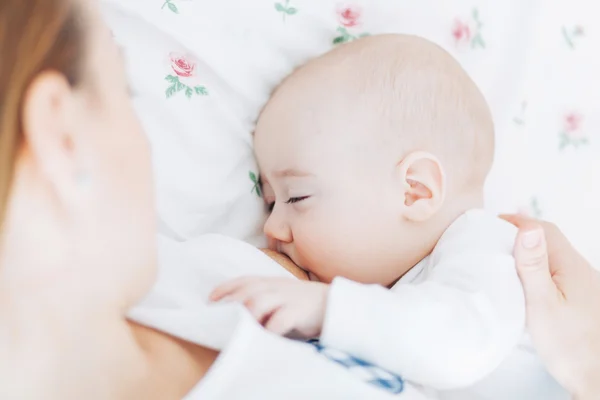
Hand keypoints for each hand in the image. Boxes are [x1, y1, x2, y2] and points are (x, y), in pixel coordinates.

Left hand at [210, 277, 327, 338]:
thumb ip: (261, 298)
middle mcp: (276, 287)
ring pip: (260, 301)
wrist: (332, 303)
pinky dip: (269, 328)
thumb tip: (237, 311)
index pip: (243, 280)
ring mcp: (287, 298)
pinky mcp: (298, 311)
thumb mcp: (280, 294)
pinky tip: (262, 336)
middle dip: (231, 302)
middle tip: (219, 316)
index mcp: (270, 281)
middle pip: (247, 290)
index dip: (226, 288)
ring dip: (247, 314)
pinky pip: (280, 319)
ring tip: (237, 326)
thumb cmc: (301, 302)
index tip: (210, 299)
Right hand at [502, 214, 599, 399]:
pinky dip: (536, 269)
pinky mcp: (580, 298)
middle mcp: (580, 270)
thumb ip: (534, 266)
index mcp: (571, 266)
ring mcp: (582, 284)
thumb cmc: (567, 345)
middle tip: (491, 240)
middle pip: (549, 240)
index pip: (544, 229)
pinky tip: (523, 283)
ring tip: (501, 260)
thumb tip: (527, 228)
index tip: (491, 224)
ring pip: (552, 256)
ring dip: (528, 252)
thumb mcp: (542, 303)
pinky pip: (555, 272)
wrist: (593, 378)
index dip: (517, 222)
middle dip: (520, 234)